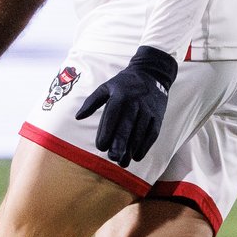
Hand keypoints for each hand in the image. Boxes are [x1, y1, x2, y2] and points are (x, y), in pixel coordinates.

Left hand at [75, 45, 176, 167]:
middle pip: (127, 126)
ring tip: (122, 162)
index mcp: (120, 95)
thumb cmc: (124, 84)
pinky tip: (136, 156)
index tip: (100, 146)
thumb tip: (77, 117)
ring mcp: (148, 111)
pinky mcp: (158, 117)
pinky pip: (152, 134)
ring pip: (140, 133)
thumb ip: (91, 102)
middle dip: (119, 144)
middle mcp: (134, 103)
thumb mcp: (106, 87)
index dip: (106, 132)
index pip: (112, 116)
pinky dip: (144, 147)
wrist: (151, 74)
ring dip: (131, 149)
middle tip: (112, 157)